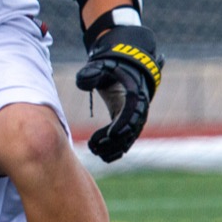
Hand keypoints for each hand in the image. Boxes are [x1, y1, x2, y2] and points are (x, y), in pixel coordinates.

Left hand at [73, 25, 162, 163]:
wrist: (124, 71)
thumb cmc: (112, 69)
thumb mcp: (102, 66)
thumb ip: (91, 73)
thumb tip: (83, 83)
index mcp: (134, 95)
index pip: (132, 113)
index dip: (122, 125)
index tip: (109, 134)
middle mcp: (138, 111)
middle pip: (131, 132)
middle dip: (114, 141)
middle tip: (95, 145)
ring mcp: (135, 120)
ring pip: (128, 141)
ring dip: (112, 149)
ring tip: (94, 150)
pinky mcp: (128, 127)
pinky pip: (125, 144)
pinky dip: (115, 152)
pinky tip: (100, 155)